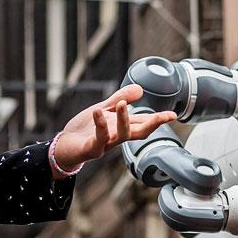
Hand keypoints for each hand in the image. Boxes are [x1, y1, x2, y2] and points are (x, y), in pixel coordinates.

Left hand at [50, 84, 176, 173]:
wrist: (63, 147)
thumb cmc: (84, 130)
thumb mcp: (103, 110)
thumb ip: (119, 98)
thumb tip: (141, 88)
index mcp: (121, 127)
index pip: (144, 122)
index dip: (159, 118)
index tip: (173, 115)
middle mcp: (117, 137)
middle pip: (140, 132)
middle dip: (154, 124)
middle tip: (166, 116)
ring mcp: (106, 144)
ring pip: (121, 135)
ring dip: (124, 120)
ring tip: (122, 104)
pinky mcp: (92, 149)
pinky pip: (99, 138)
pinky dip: (100, 125)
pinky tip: (98, 112)